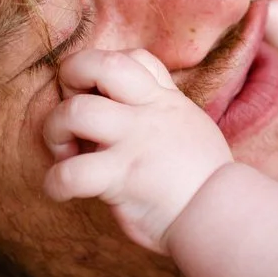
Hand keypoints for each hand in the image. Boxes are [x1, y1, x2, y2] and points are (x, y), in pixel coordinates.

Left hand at [42, 48, 232, 251]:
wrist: (223, 217)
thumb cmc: (204, 183)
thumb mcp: (193, 129)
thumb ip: (162, 116)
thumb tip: (126, 116)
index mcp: (166, 100)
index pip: (134, 58)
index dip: (105, 68)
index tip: (99, 95)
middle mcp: (149, 112)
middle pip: (100, 64)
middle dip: (70, 77)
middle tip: (69, 111)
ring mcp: (135, 142)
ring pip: (76, 111)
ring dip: (54, 130)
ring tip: (63, 151)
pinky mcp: (122, 177)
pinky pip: (71, 173)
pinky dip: (54, 182)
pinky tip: (60, 191)